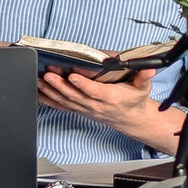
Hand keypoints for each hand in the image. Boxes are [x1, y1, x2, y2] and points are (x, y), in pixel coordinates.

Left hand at [36, 67, 187, 153]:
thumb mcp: (143, 88)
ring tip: (38, 80)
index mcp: (110, 98)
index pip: (94, 91)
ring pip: (65, 101)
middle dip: (59, 85)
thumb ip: (144, 76)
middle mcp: (94, 105)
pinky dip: (48, 99)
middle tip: (48, 74)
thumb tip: (149, 68)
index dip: (82, 84)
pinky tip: (38, 92)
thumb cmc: (133, 100)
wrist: (130, 119)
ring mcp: (85, 108)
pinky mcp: (78, 109)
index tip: (72, 75)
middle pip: (74, 96)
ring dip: (50, 91)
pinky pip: (61, 106)